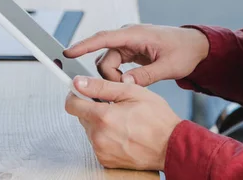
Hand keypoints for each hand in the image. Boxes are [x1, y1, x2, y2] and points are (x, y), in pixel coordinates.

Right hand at [63, 24, 208, 86]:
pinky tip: (127, 83)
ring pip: (108, 62)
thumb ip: (145, 75)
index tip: (67, 53)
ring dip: (113, 77)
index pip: (105, 38)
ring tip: (130, 86)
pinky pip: (115, 63)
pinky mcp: (130, 50)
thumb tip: (124, 83)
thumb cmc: (184, 51)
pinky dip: (117, 74)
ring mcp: (129, 42)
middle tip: (123, 90)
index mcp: (136, 34)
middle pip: (104, 58)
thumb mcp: (168, 67)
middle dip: (108, 76)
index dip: (84, 45)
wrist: (195, 45)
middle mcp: (129, 36)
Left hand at [65, 76, 181, 170]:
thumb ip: (102, 86)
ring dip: (101, 123)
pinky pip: (98, 144)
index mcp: (103, 117)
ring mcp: (101, 151)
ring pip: (90, 130)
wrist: (171, 146)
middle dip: (94, 108)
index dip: (76, 94)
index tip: (83, 92)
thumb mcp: (133, 92)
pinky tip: (123, 133)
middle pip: (82, 117)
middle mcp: (98, 137)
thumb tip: (80, 82)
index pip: (72, 104)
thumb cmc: (158, 119)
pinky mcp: (106, 161)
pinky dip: (107, 137)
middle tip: (115, 106)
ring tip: (124, 121)